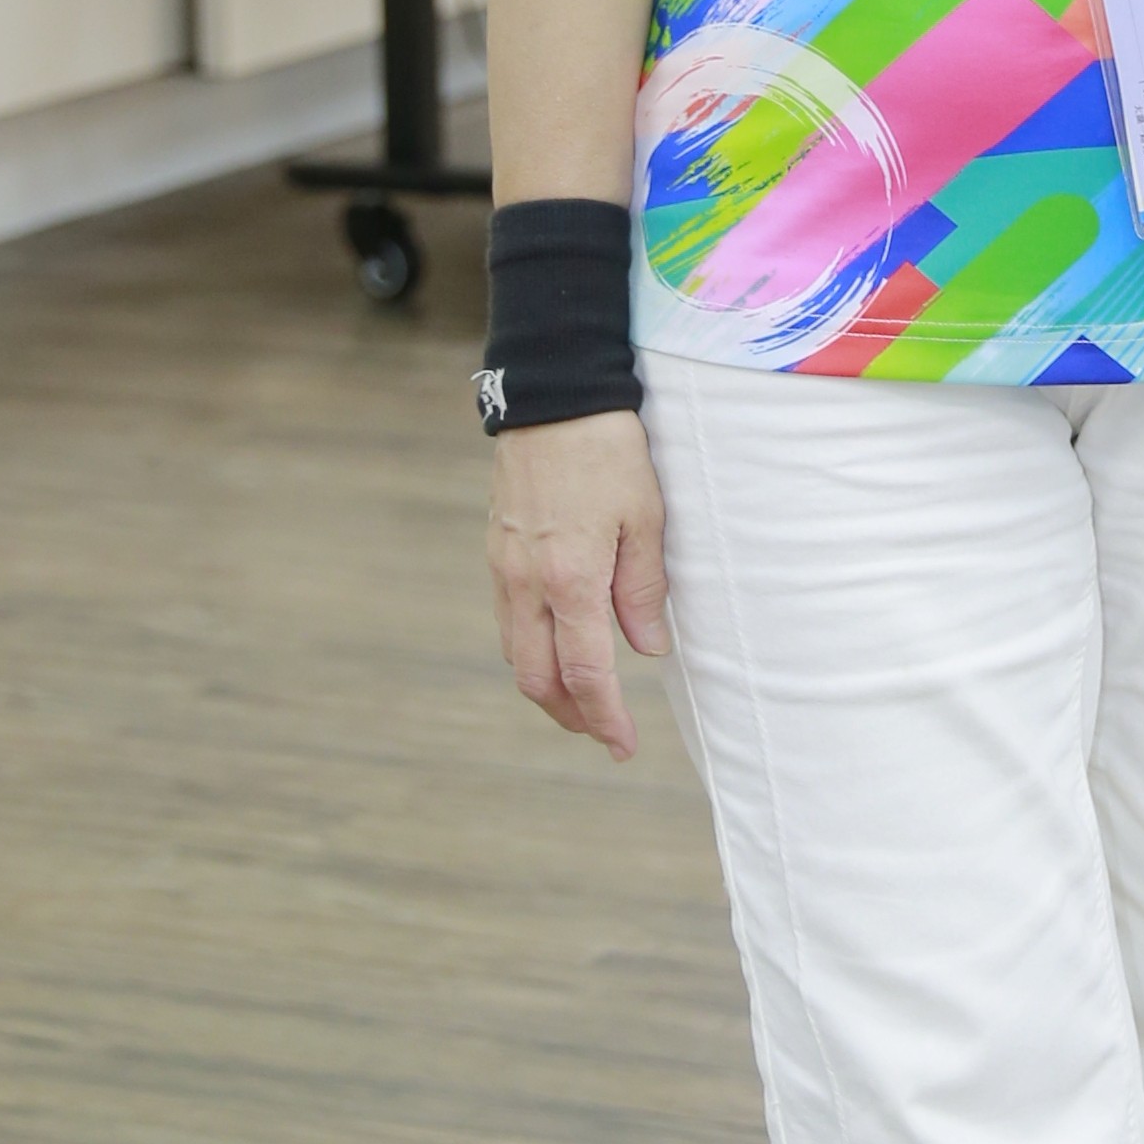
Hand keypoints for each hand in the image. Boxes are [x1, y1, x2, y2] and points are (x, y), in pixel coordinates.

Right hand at [488, 409, 671, 757]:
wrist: (554, 397)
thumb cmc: (609, 452)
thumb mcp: (647, 518)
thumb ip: (644, 590)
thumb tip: (647, 648)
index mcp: (570, 579)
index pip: (585, 672)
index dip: (604, 718)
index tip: (623, 746)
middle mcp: (527, 583)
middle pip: (536, 678)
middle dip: (570, 716)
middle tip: (605, 733)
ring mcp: (504, 568)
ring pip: (516, 653)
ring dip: (547, 686)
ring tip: (584, 700)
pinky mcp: (496, 552)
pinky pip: (508, 620)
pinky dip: (532, 649)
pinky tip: (559, 646)